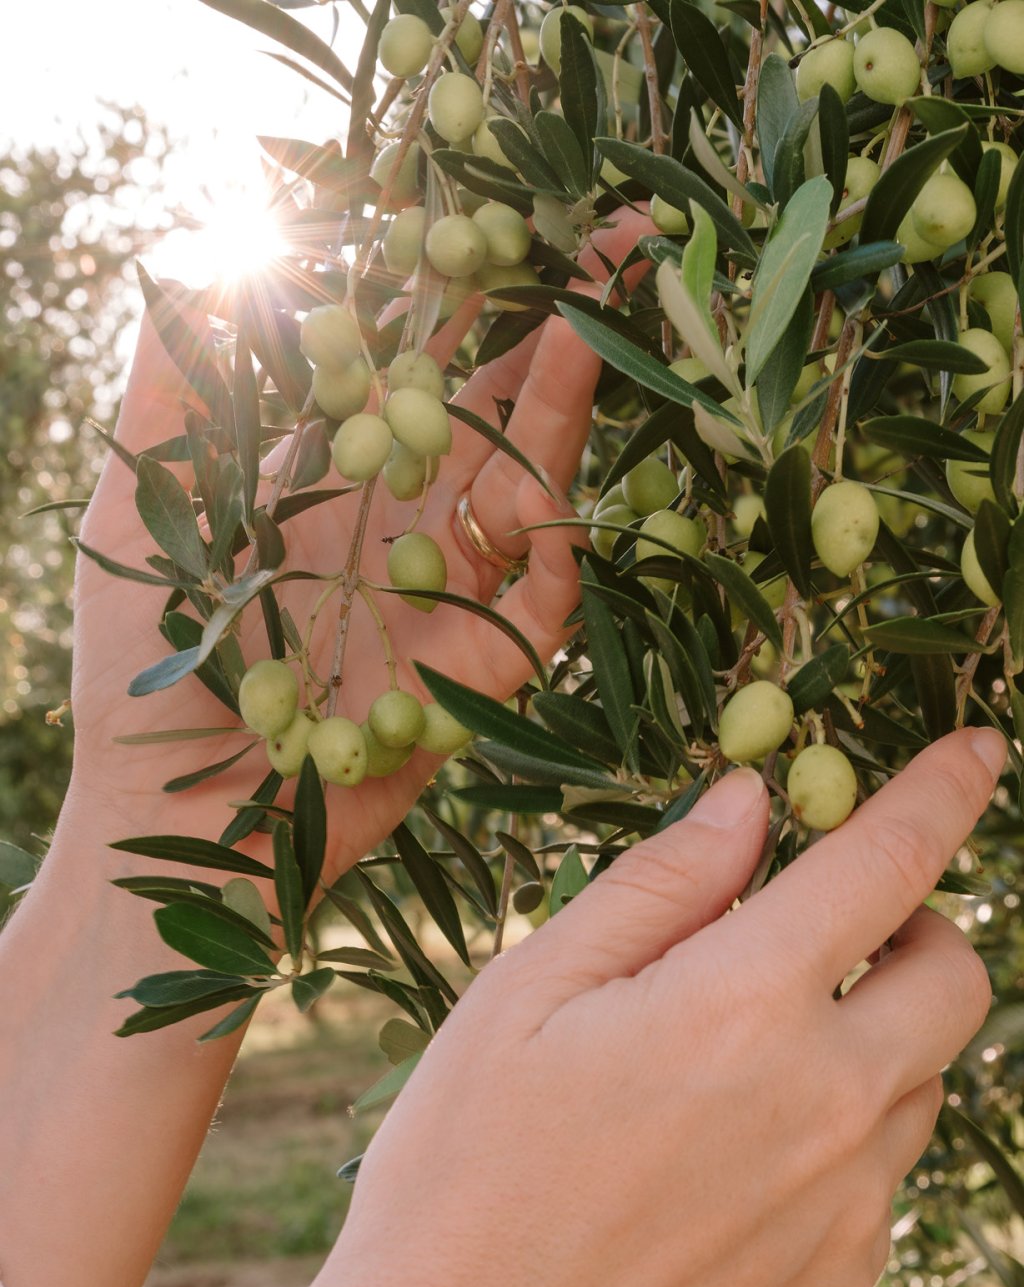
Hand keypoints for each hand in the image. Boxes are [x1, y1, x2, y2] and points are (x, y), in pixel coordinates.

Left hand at [67, 210, 649, 870]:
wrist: (172, 819)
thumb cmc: (143, 677)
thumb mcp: (135, 512)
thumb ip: (169, 389)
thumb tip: (209, 253)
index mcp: (332, 476)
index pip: (417, 363)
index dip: (465, 292)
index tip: (508, 217)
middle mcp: (403, 523)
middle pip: (498, 409)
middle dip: (560, 327)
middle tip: (624, 240)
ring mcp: (449, 595)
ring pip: (536, 487)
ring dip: (570, 412)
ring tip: (594, 333)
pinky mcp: (479, 673)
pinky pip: (542, 603)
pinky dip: (557, 552)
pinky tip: (548, 503)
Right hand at [118, 729, 1003, 1286]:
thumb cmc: (461, 1173)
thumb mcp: (526, 995)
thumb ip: (657, 886)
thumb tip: (749, 802)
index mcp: (743, 1006)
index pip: (889, 865)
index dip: (943, 792)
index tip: (978, 750)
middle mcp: (828, 1104)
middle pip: (958, 974)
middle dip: (918, 927)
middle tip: (831, 936)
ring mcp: (848, 1211)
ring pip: (924, 1081)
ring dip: (874, 1037)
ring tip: (747, 1065)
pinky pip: (882, 1183)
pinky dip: (840, 1140)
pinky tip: (729, 1172)